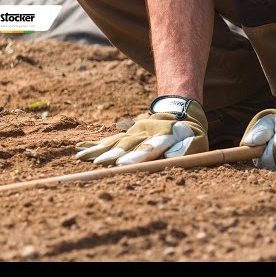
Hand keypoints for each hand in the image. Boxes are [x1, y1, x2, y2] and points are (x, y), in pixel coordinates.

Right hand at [75, 96, 207, 165]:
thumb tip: (170, 158)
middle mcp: (146, 133)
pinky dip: (95, 146)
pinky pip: (110, 140)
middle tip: (98, 163)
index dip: (136, 156)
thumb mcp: (195, 142)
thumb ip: (184, 150)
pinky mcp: (127, 134)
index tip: (123, 164)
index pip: (150, 147)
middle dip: (112, 155)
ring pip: (115, 142)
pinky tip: (80, 150)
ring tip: (82, 158)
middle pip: (127, 145)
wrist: (179, 112)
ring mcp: (135, 132)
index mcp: (164, 135)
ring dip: (99, 151)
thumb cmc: (189, 135)